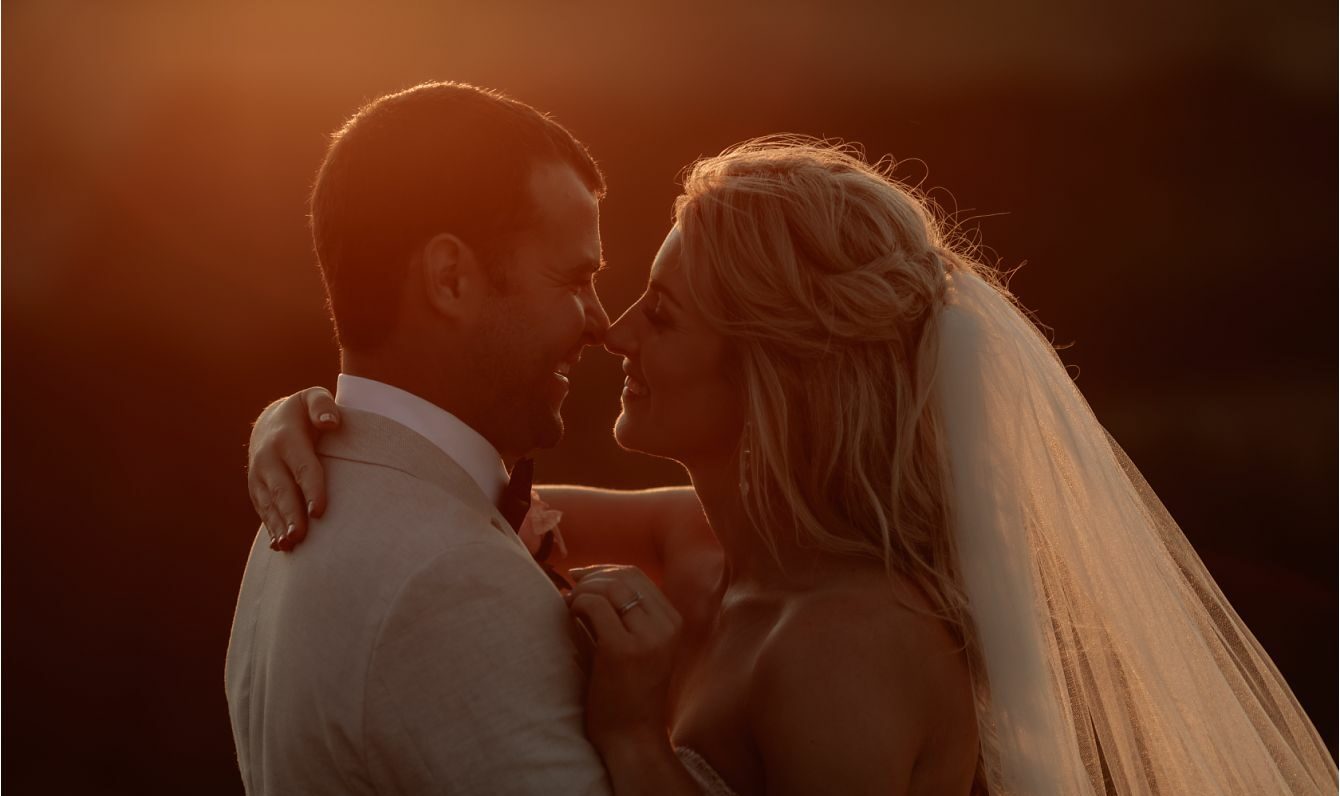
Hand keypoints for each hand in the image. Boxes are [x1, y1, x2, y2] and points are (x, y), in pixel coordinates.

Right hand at [247, 387, 340, 550]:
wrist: (269, 421)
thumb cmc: (303, 412)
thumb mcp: (312, 397)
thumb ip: (322, 405)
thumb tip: (331, 423)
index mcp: (286, 438)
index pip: (302, 466)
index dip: (311, 489)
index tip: (319, 511)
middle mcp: (268, 458)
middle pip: (282, 490)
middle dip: (290, 514)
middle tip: (299, 537)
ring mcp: (259, 475)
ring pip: (269, 504)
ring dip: (278, 525)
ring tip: (289, 546)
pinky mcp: (256, 489)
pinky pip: (262, 510)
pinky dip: (270, 527)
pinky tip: (279, 546)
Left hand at [566, 565, 682, 752]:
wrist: (632, 739)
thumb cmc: (629, 694)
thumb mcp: (642, 647)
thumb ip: (630, 615)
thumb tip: (594, 577)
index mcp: (674, 622)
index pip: (637, 576)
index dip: (605, 570)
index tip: (582, 578)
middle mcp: (667, 626)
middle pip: (624, 577)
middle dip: (591, 577)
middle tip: (570, 589)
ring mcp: (647, 638)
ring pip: (609, 587)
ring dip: (582, 591)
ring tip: (570, 605)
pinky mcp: (622, 650)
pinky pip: (594, 606)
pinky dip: (577, 604)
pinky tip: (569, 616)